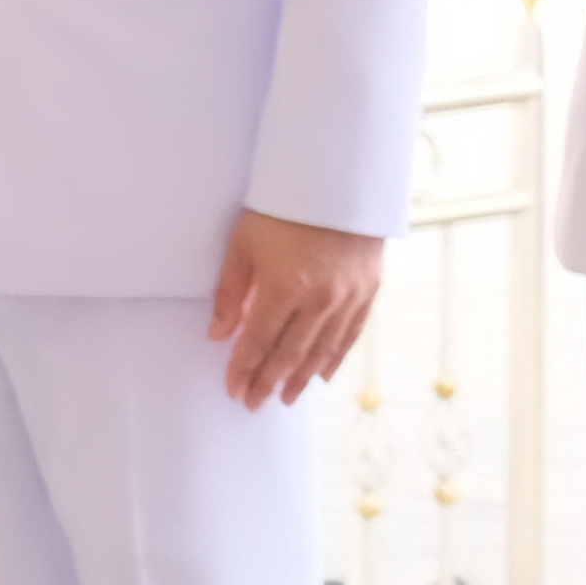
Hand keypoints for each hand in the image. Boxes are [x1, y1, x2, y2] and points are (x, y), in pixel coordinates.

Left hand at [208, 210, 382, 408]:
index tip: (234, 389)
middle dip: (269, 381)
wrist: (336, 181)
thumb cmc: (280, 207)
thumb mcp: (243, 242)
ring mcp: (347, 299)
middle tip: (255, 403)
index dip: (245, 368)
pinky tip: (322, 375)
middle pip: (290, 353)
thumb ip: (230, 292)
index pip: (259, 341)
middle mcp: (319, 301)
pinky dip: (334, 358)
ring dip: (301, 378)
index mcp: (284, 288)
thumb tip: (218, 334)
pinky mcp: (368, 291)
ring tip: (286, 398)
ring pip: (321, 351)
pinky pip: (350, 335)